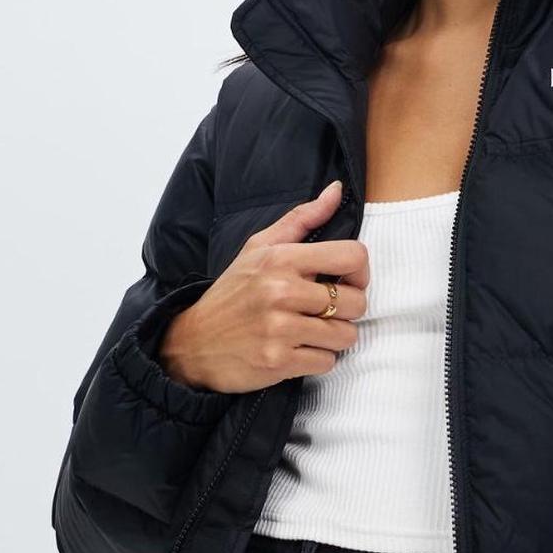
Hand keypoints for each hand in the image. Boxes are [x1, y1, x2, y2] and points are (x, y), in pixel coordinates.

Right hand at [158, 180, 369, 393]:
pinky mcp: (279, 360)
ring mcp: (280, 328)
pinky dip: (318, 359)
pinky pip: (328, 361)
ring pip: (346, 335)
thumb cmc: (233, 293)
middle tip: (324, 311)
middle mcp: (281, 291)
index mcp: (281, 259)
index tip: (345, 282)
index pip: (354, 256)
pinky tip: (298, 349)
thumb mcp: (259, 248)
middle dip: (346, 310)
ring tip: (311, 331)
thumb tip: (337, 190)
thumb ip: (302, 219)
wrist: (193, 342)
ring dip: (334, 337)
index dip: (359, 272)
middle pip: (357, 302)